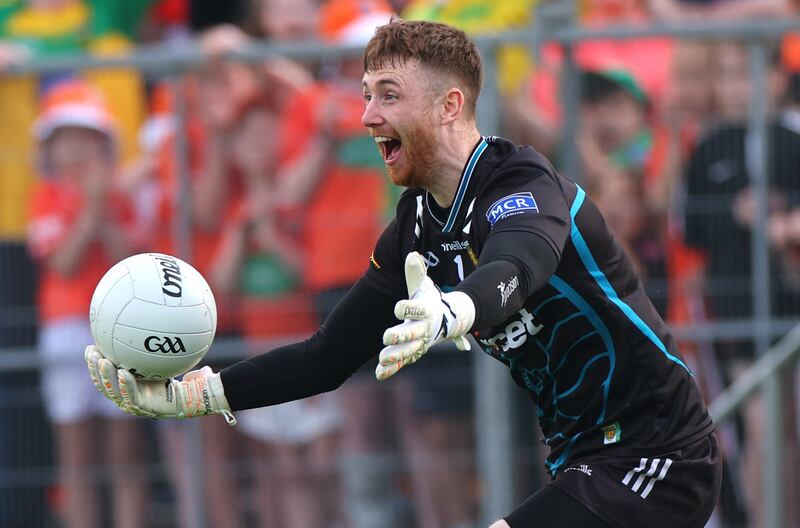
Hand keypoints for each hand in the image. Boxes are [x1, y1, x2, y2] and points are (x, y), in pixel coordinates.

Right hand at [85, 345, 235, 424]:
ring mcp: (135, 404)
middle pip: (104, 384)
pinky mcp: (145, 408)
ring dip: (106, 376)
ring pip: (113, 391)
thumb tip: (165, 325)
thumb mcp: (169, 363)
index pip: (106, 377)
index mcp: (130, 388)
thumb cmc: (184, 382)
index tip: (91, 347)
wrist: (195, 399)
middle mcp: (128, 397)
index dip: (95, 365)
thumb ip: (162, 349)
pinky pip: (132, 396)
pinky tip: (122, 373)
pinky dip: (126, 385)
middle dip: (94, 368)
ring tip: (102, 361)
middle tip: (91, 351)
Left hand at [376, 252, 474, 380]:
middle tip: (386, 337)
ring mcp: (418, 343)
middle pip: (412, 333)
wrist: (447, 321)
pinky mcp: (412, 353)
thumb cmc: (430, 300)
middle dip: (400, 336)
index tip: (398, 307)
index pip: (415, 309)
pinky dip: (392, 369)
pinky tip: (379, 374)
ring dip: (395, 356)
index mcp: (425, 311)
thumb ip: (416, 272)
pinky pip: (402, 363)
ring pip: (407, 351)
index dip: (407, 307)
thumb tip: (411, 254)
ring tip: (382, 358)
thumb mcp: (423, 286)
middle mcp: (423, 329)